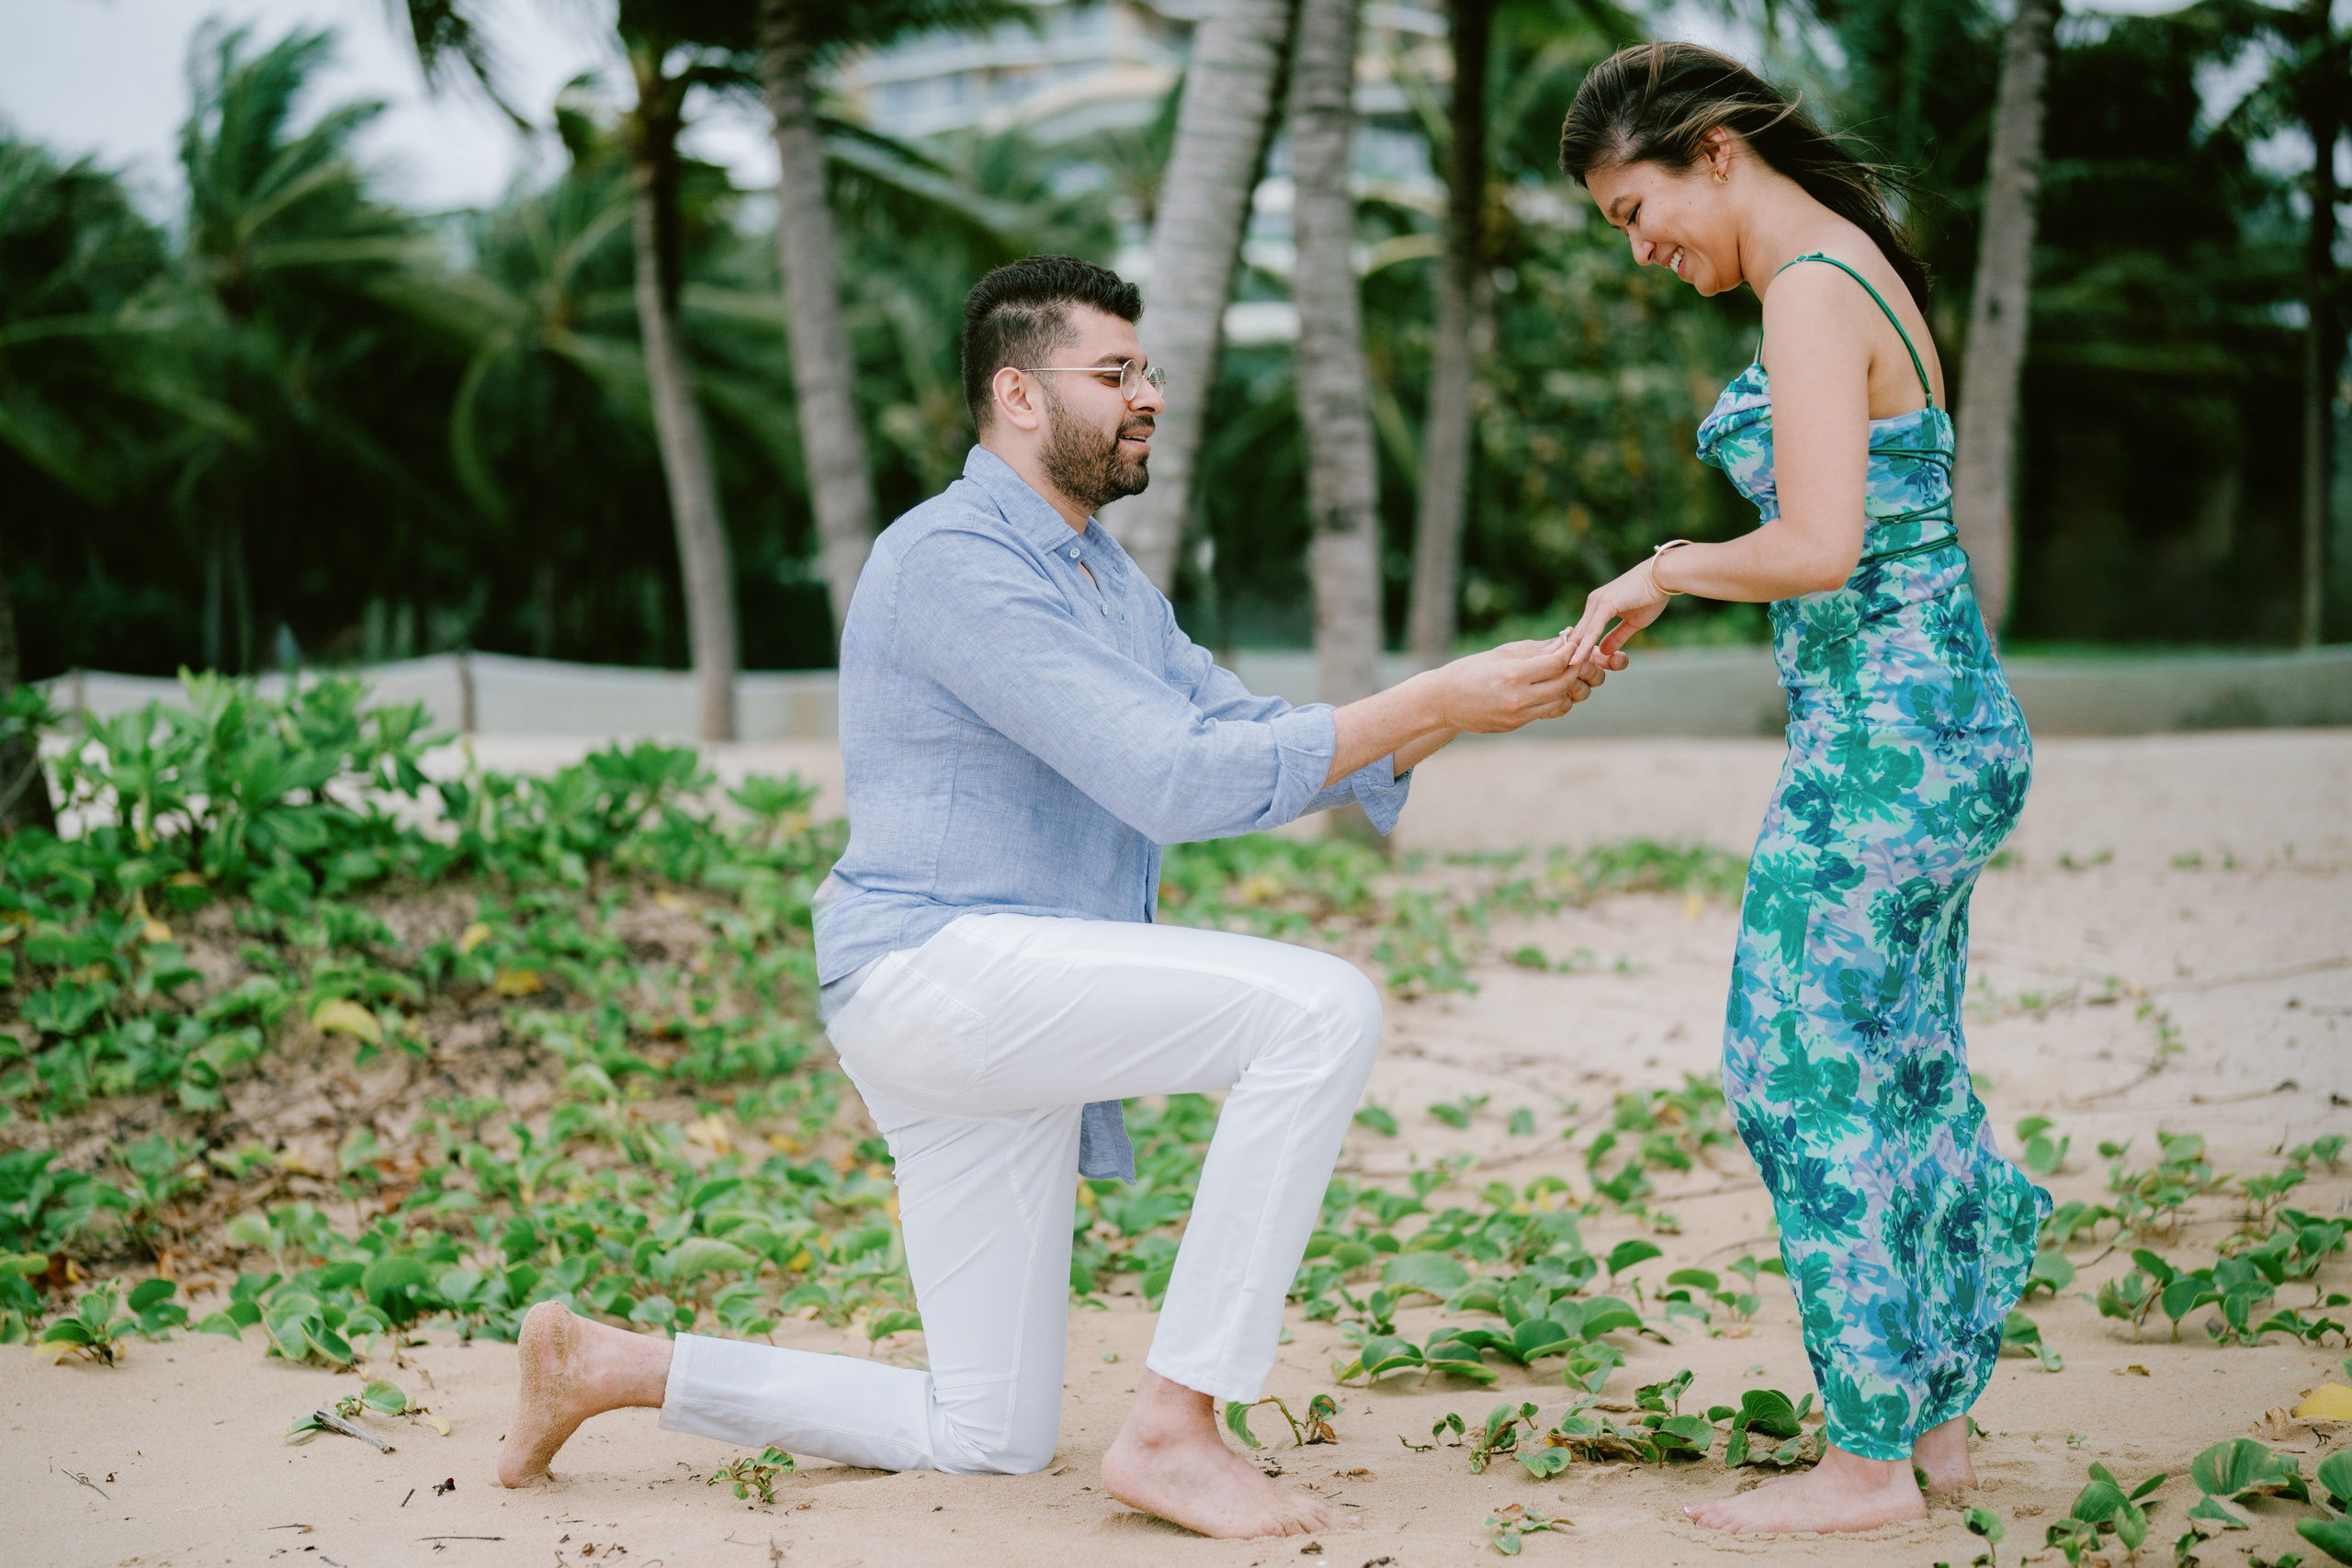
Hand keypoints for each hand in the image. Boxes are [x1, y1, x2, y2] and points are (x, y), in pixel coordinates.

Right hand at [1425, 639, 1626, 733]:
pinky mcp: (1515, 725)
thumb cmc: (1470, 670)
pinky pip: (1544, 712)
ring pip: (1559, 701)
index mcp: (1513, 674)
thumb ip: (1535, 650)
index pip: (1556, 663)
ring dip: (1566, 687)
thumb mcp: (1501, 654)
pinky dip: (1551, 699)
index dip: (1570, 652)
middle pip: (1563, 684)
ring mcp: (1517, 715)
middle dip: (1573, 669)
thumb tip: (1563, 643)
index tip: (1573, 643)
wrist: (1443, 701)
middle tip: (1576, 658)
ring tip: (1563, 674)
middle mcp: (1517, 698)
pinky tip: (1547, 688)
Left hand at [1560, 561, 1669, 668]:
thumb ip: (1617, 636)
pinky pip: (1592, 630)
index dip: (1577, 650)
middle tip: (1561, 676)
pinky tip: (1577, 659)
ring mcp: (1597, 602)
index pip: (1583, 632)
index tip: (1570, 669)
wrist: (1663, 577)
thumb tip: (1605, 651)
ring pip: (1582, 633)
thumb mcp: (1633, 622)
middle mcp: (1593, 603)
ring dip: (1573, 653)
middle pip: (1577, 634)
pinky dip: (1584, 646)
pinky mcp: (1605, 604)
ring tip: (1563, 673)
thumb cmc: (1651, 596)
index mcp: (1598, 606)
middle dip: (1570, 655)